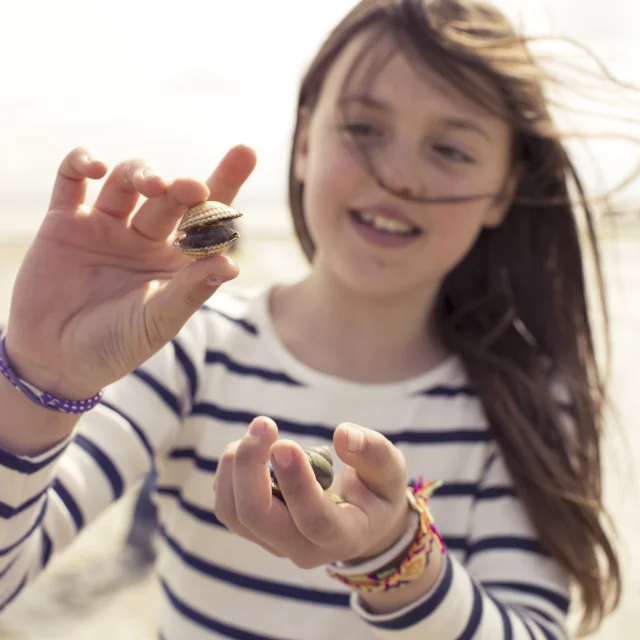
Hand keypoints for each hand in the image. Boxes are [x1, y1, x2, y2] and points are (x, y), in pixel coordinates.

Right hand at [4, 145, 255, 398]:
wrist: (55, 360)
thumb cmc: (115, 346)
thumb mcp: (156, 322)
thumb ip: (190, 291)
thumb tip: (233, 264)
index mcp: (175, 261)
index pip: (207, 218)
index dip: (226, 183)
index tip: (246, 151)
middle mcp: (145, 238)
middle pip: (171, 196)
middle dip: (185, 188)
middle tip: (194, 188)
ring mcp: (106, 228)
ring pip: (127, 182)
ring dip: (141, 173)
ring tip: (152, 185)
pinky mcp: (65, 223)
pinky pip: (72, 181)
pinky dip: (82, 164)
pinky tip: (96, 167)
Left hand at [213, 417, 411, 567]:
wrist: (362, 521)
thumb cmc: (377, 491)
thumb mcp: (390, 470)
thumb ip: (373, 452)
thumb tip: (342, 434)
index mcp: (345, 536)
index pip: (314, 519)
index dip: (295, 482)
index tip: (284, 443)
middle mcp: (306, 549)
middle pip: (259, 518)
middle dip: (250, 467)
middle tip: (263, 423)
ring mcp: (277, 543)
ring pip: (235, 515)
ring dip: (235, 468)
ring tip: (257, 432)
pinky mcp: (257, 532)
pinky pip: (229, 508)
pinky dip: (230, 473)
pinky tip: (249, 447)